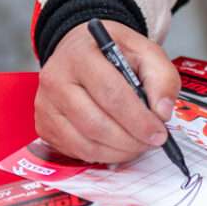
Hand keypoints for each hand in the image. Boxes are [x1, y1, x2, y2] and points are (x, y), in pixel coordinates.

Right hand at [34, 20, 180, 164]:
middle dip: (130, 140)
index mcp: (80, 54)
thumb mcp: (145, 51)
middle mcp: (55, 79)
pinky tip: (118, 145)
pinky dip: (103, 155)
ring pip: (85, 143)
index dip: (138, 119)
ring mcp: (46, 105)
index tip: (159, 132)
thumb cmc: (113, 52)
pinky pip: (76, 151)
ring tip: (138, 144)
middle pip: (96, 124)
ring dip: (118, 152)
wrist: (82, 50)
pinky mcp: (44, 126)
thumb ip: (161, 78)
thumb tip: (162, 112)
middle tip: (152, 142)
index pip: (110, 94)